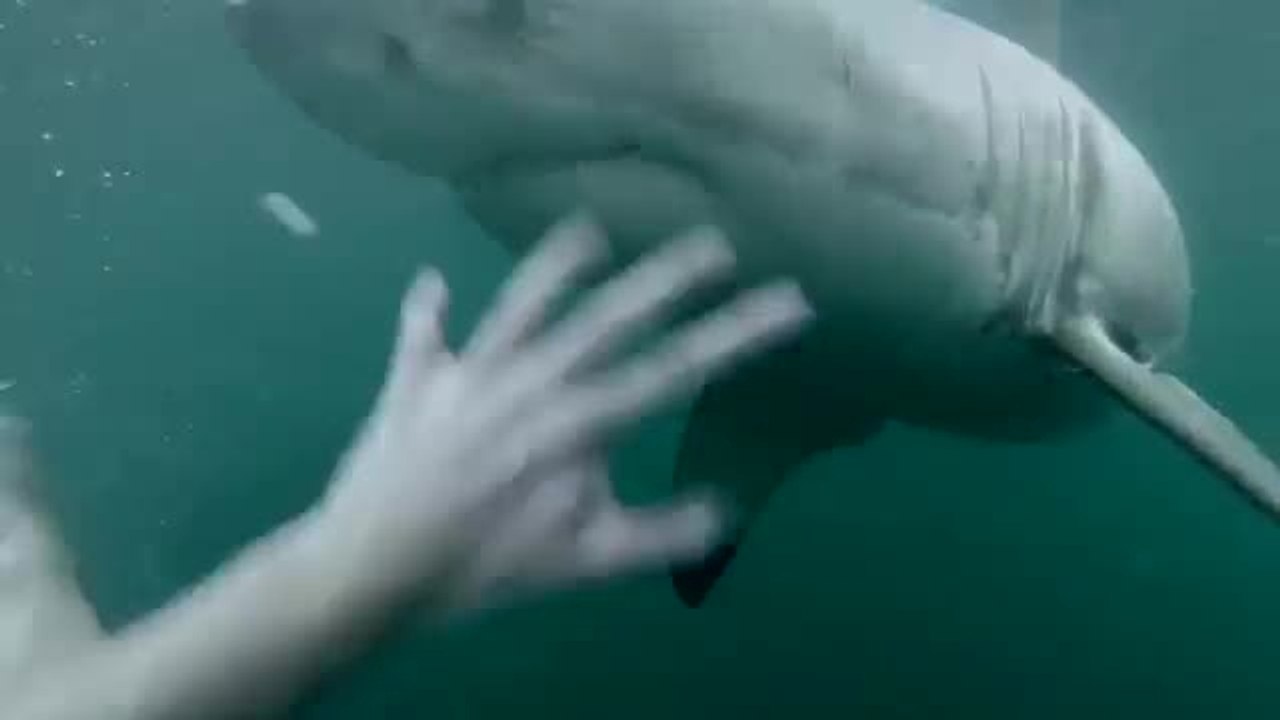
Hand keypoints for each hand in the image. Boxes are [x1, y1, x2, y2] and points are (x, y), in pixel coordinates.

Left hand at [320, 214, 812, 613]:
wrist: (372, 567)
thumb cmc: (486, 568)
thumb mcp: (586, 563)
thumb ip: (659, 534)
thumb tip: (725, 512)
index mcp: (579, 421)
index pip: (675, 369)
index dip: (738, 334)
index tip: (790, 302)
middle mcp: (531, 380)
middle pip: (610, 316)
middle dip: (670, 277)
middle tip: (717, 240)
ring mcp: (470, 373)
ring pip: (522, 303)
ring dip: (557, 264)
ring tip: (590, 228)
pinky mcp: (416, 381)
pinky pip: (422, 336)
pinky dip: (427, 311)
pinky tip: (432, 282)